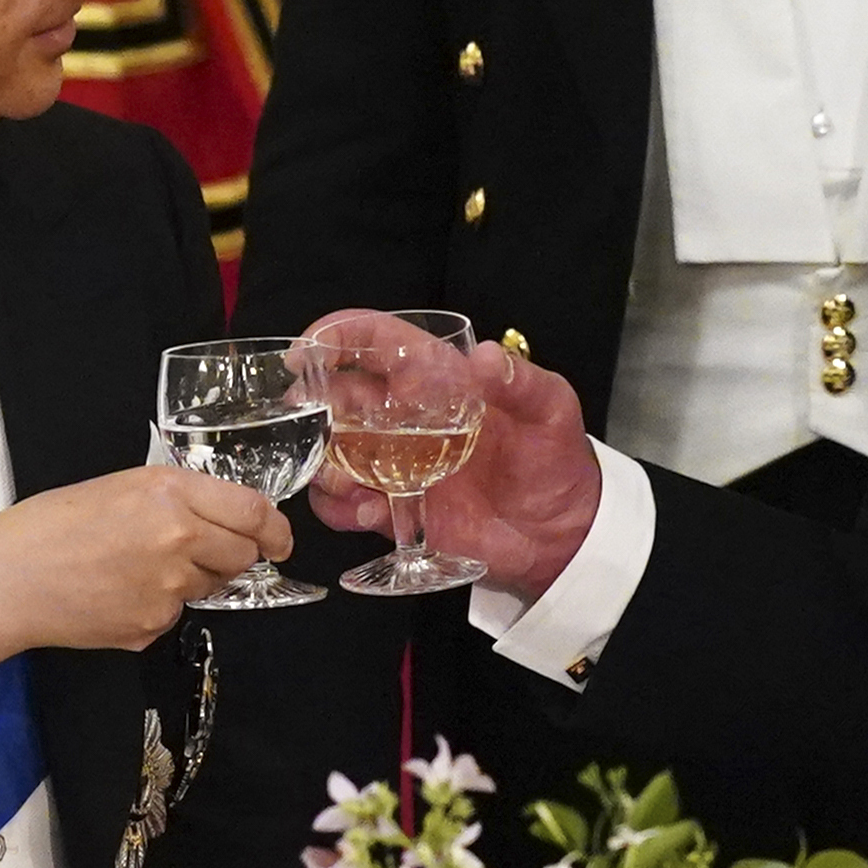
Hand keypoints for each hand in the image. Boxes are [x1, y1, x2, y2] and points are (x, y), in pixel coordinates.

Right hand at [0, 465, 291, 663]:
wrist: (5, 578)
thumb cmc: (50, 526)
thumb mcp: (120, 486)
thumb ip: (176, 498)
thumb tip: (219, 519)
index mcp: (170, 494)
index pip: (254, 512)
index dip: (276, 529)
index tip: (278, 540)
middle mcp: (179, 539)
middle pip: (242, 555)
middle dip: (231, 555)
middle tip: (193, 551)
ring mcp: (168, 588)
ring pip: (208, 586)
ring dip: (190, 579)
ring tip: (134, 568)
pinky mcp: (152, 626)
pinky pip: (174, 615)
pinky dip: (156, 607)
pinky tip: (116, 593)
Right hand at [301, 310, 600, 600]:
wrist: (559, 532)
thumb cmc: (555, 459)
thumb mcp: (552, 411)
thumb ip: (524, 382)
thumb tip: (486, 355)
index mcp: (435, 378)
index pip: (376, 342)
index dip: (337, 335)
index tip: (308, 349)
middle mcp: (403, 416)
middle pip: (337, 396)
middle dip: (314, 404)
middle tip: (313, 420)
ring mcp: (394, 463)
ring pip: (330, 452)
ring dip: (324, 462)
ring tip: (348, 480)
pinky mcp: (392, 507)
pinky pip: (344, 506)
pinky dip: (342, 508)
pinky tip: (371, 511)